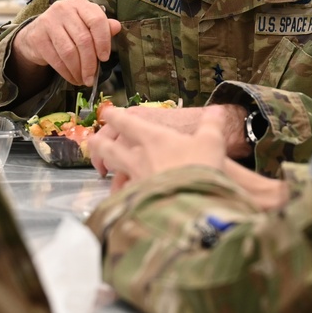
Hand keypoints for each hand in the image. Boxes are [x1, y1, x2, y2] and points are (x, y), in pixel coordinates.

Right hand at [12, 0, 121, 86]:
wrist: (37, 33)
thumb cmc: (68, 29)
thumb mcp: (85, 24)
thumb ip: (102, 27)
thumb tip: (117, 27)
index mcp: (80, 3)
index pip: (96, 20)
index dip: (103, 41)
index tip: (105, 58)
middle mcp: (63, 9)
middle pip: (83, 39)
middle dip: (90, 63)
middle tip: (92, 78)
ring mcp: (48, 22)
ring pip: (69, 51)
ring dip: (78, 70)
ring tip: (83, 80)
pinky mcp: (38, 37)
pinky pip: (56, 59)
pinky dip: (66, 73)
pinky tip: (72, 78)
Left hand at [90, 106, 229, 188]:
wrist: (196, 203)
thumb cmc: (202, 167)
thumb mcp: (212, 141)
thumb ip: (212, 124)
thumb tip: (218, 109)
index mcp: (152, 137)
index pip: (125, 122)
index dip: (113, 115)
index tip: (106, 112)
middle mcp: (138, 156)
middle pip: (107, 146)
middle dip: (98, 142)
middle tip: (93, 140)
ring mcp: (135, 179)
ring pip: (112, 169)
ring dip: (106, 165)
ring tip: (104, 168)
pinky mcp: (137, 199)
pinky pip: (123, 192)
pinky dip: (120, 191)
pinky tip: (121, 194)